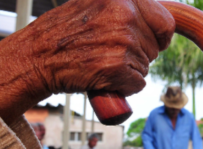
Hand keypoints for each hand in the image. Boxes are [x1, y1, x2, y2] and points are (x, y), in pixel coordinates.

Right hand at [0, 0, 174, 124]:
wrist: (37, 57)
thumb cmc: (63, 34)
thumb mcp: (94, 6)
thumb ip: (121, 9)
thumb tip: (149, 21)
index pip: (165, 22)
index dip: (160, 37)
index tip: (155, 43)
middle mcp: (125, 16)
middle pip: (154, 48)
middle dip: (138, 55)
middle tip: (111, 54)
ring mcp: (123, 43)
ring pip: (144, 67)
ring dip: (129, 71)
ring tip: (103, 64)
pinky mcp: (118, 68)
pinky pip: (137, 84)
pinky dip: (125, 87)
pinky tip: (105, 79)